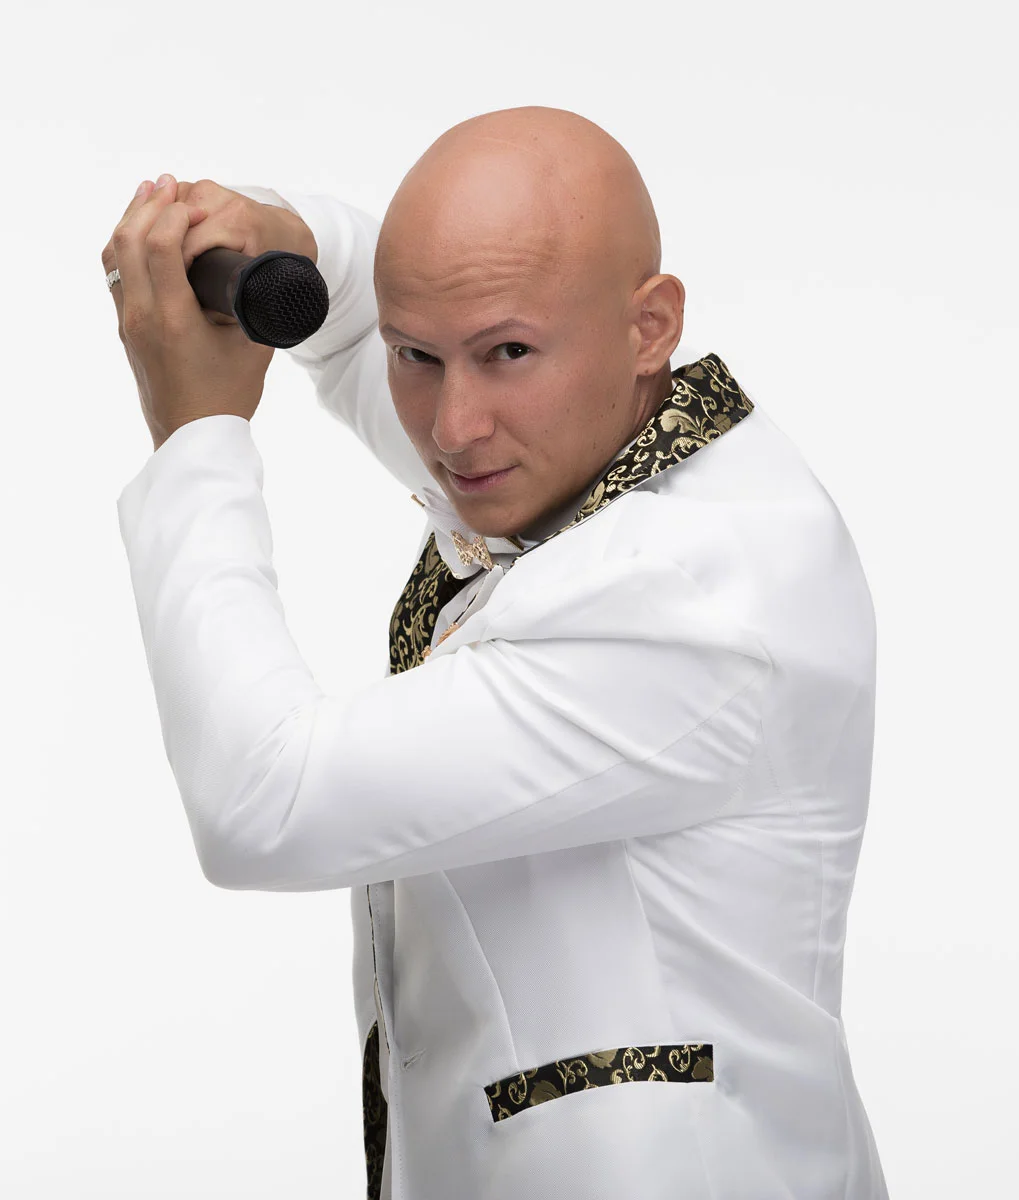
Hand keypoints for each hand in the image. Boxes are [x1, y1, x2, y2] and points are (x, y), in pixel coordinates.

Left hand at [102, 174, 282, 450]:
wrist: (194, 438)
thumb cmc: (228, 397)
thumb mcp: (252, 346)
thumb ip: (255, 305)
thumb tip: (262, 267)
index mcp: (173, 319)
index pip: (159, 245)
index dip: (176, 214)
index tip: (198, 203)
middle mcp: (142, 316)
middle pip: (129, 240)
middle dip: (150, 204)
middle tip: (172, 183)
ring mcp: (128, 322)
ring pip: (115, 254)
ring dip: (131, 218)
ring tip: (152, 193)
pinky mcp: (126, 327)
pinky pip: (116, 272)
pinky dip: (127, 242)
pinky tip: (141, 230)